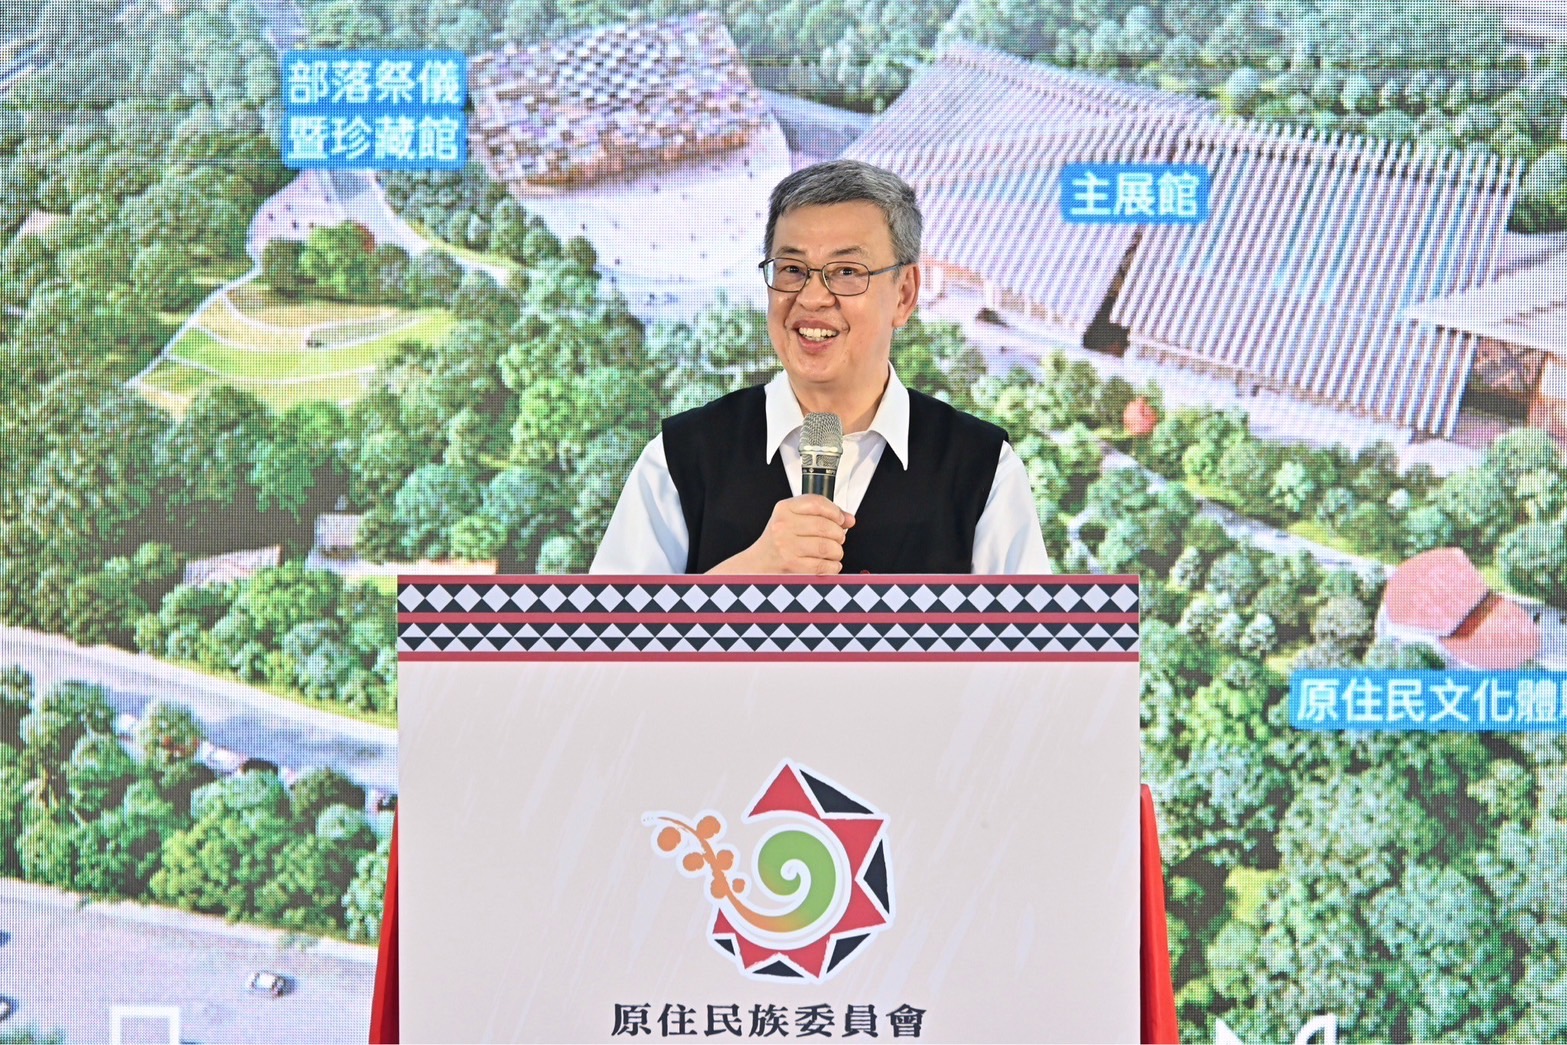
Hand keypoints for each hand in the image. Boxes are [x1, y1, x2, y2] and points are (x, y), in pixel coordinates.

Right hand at [707, 495, 855, 574]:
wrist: (758, 564)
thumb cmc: (778, 541)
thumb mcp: (792, 519)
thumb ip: (820, 514)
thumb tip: (849, 519)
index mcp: (784, 509)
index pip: (817, 503)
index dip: (836, 511)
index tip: (841, 519)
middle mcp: (783, 526)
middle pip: (826, 526)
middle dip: (838, 534)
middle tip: (837, 538)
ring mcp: (787, 547)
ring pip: (827, 546)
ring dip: (837, 551)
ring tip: (833, 552)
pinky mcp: (792, 566)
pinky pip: (824, 565)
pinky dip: (832, 566)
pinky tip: (829, 563)